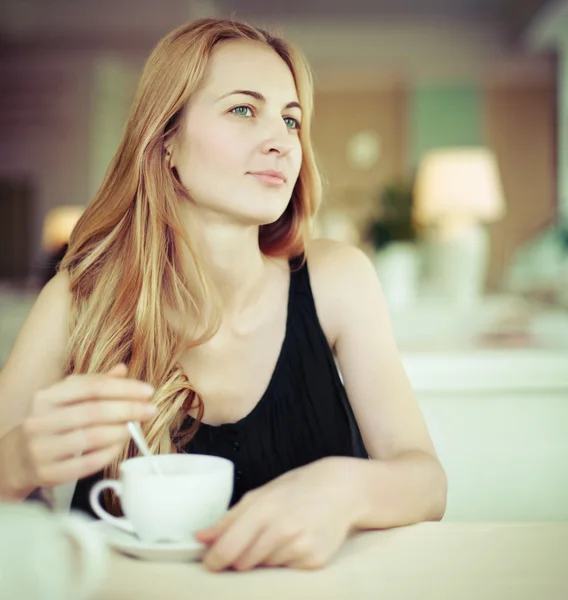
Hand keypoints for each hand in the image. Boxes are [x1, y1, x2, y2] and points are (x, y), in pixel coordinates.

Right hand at [18, 364, 155, 488]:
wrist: (18, 458)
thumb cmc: (52, 423)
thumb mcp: (68, 399)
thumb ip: (95, 384)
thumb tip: (123, 369)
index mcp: (47, 396)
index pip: (91, 387)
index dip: (123, 388)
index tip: (148, 391)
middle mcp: (40, 420)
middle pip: (94, 411)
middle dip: (128, 409)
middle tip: (151, 410)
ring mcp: (41, 448)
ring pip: (91, 437)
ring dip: (121, 431)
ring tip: (136, 428)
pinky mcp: (48, 473)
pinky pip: (87, 463)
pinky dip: (109, 453)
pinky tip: (120, 446)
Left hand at [195, 457, 361, 571]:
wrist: (339, 489)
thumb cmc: (295, 489)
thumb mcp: (260, 495)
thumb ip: (229, 519)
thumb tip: (200, 538)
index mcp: (263, 509)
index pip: (228, 549)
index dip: (214, 561)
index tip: (211, 563)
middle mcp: (281, 530)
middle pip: (243, 563)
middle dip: (240, 557)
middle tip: (254, 539)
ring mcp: (299, 547)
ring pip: (264, 568)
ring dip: (264, 559)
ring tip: (279, 535)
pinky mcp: (314, 561)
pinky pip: (285, 572)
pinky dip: (284, 561)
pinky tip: (295, 541)